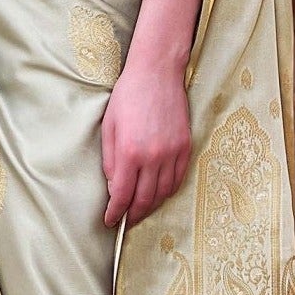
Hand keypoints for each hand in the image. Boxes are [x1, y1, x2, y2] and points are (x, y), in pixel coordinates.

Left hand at [100, 53, 191, 227]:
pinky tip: (159, 192)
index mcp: (129, 152)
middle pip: (144, 199)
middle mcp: (153, 156)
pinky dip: (168, 190)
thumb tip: (115, 187)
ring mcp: (172, 153)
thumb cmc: (128, 96)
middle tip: (126, 220)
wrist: (157, 73)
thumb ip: (110, 161)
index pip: (122, 195)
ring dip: (151, 205)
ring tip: (141, 208)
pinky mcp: (185, 146)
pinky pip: (178, 179)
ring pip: (163, 193)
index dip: (115, 213)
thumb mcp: (109, 127)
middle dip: (133, 214)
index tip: (110, 221)